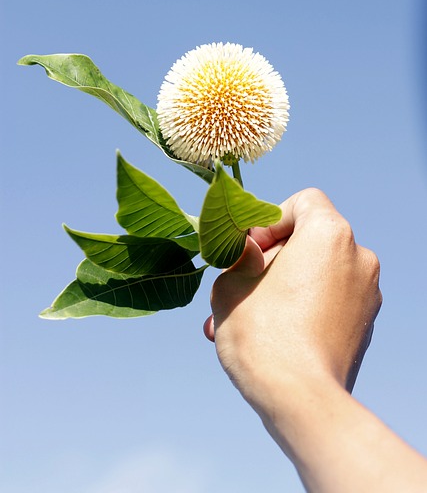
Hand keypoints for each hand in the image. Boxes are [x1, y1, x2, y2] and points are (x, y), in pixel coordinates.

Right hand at [204, 188, 381, 413]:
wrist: (302, 401)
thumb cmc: (263, 335)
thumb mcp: (230, 283)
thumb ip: (239, 255)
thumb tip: (246, 249)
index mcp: (330, 234)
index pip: (304, 202)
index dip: (270, 219)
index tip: (251, 249)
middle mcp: (358, 257)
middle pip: (308, 240)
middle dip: (270, 260)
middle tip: (238, 286)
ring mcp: (367, 292)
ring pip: (314, 273)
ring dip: (280, 287)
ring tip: (244, 316)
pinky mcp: (366, 323)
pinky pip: (328, 300)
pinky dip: (302, 307)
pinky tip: (270, 333)